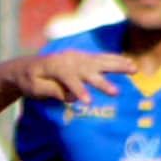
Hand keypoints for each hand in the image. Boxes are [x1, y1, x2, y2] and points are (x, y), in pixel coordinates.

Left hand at [13, 50, 134, 104]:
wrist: (27, 67)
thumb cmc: (30, 81)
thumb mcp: (34, 88)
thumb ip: (51, 91)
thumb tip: (69, 97)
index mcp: (55, 66)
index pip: (69, 79)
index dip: (79, 90)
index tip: (88, 103)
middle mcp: (69, 59)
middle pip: (88, 70)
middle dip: (103, 81)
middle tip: (116, 93)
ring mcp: (77, 57)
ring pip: (99, 61)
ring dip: (117, 66)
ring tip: (134, 70)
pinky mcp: (83, 58)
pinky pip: (102, 58)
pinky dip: (116, 60)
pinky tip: (129, 64)